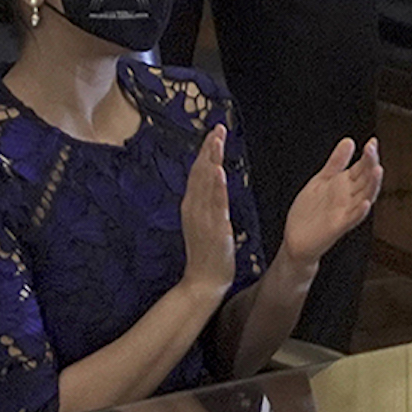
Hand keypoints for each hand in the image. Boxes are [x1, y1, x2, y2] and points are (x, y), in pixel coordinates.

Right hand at [180, 125, 238, 293]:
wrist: (203, 283)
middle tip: (217, 128)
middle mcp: (193, 209)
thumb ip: (208, 206)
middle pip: (199, 173)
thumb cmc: (208, 255)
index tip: (214, 134)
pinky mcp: (212, 228)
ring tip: (217, 140)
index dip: (205, 152)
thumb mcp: (207, 224)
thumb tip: (213, 188)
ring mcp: (202, 218)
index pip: (198, 174)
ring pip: (205, 183)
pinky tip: (218, 170)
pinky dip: (215, 186)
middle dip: (209, 149)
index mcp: (192, 207)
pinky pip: (214, 204)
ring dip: (211, 160)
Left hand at [280, 135, 382, 268]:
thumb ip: (336, 162)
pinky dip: (360, 212)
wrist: (295, 240)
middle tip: (372, 149)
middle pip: (366, 179)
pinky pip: (352, 219)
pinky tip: (365, 203)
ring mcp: (344, 212)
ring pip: (364, 197)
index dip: (368, 155)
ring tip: (378, 170)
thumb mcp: (321, 180)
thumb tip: (349, 141)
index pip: (362, 167)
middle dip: (370, 164)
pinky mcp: (338, 227)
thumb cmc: (309, 212)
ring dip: (373, 185)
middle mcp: (348, 197)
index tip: (372, 142)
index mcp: (344, 185)